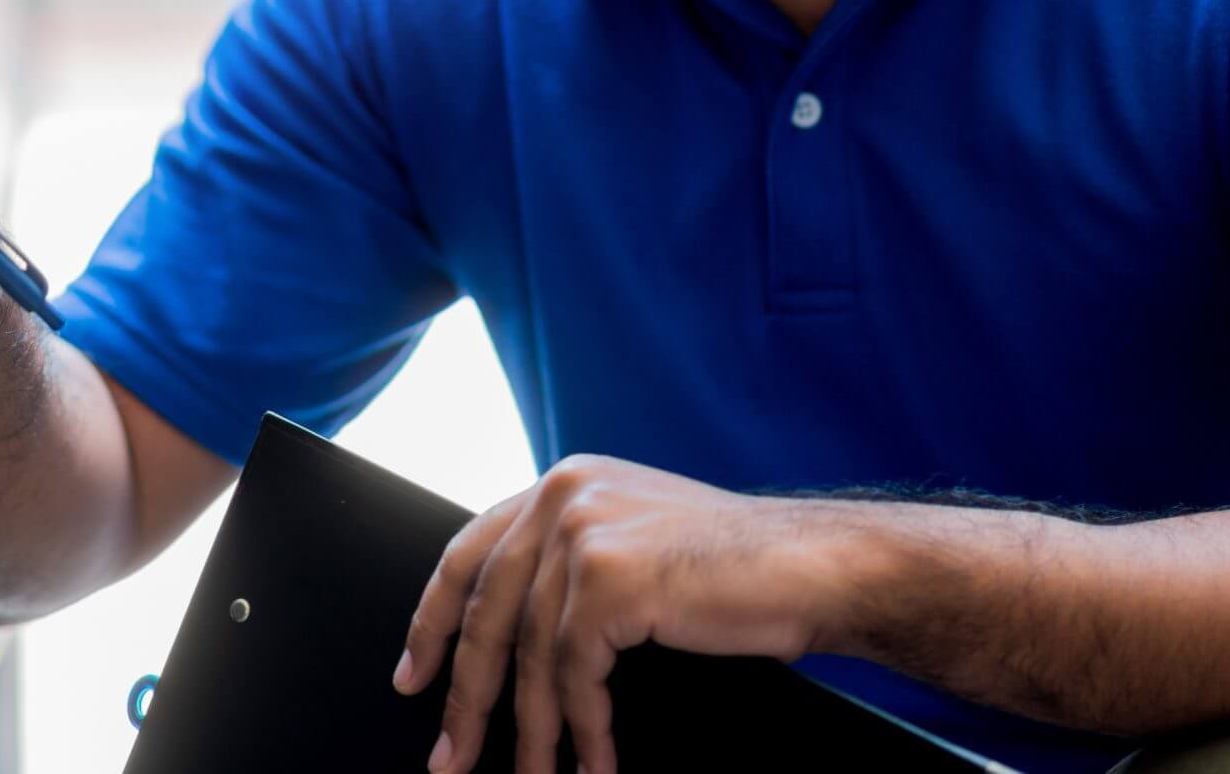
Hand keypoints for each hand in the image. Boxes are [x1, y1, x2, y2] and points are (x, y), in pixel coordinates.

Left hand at [396, 455, 853, 773]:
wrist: (816, 566)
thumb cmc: (738, 566)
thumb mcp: (637, 540)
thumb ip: (573, 563)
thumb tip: (510, 640)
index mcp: (563, 483)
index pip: (469, 552)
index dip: (433, 620)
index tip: (412, 676)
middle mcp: (562, 495)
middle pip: (487, 612)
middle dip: (466, 696)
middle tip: (449, 758)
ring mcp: (582, 533)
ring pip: (529, 656)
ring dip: (531, 732)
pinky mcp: (608, 580)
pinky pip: (574, 676)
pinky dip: (584, 730)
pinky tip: (594, 764)